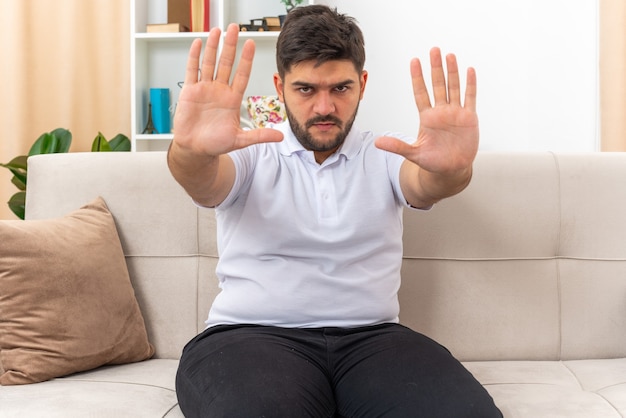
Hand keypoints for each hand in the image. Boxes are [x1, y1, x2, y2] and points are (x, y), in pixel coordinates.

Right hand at [172, 23, 282, 155]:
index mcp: (232, 100)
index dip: (246, 60)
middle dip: (230, 46)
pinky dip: (194, 57)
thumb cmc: (215, 144)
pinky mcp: (190, 91)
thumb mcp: (240, 140)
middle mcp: (220, 91)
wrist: (195, 149)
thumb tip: (280, 136)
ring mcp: (205, 89)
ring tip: (217, 31)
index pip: (241, 75)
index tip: (250, 45)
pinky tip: (198, 44)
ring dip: (213, 47)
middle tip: (235, 29)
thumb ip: (259, 135)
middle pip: (226, 63)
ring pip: (210, 63)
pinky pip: (192, 70)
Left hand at [375, 47, 477, 175]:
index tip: (414, 61)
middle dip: (436, 68)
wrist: (451, 169)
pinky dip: (470, 85)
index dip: (417, 78)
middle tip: (434, 50)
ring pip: (453, 88)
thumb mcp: (414, 154)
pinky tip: (469, 70)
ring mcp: (455, 113)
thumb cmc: (432, 161)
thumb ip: (397, 146)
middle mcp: (441, 112)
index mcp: (427, 118)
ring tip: (449, 56)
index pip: (421, 93)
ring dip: (452, 72)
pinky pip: (469, 98)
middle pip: (438, 85)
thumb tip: (377, 143)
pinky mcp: (469, 118)